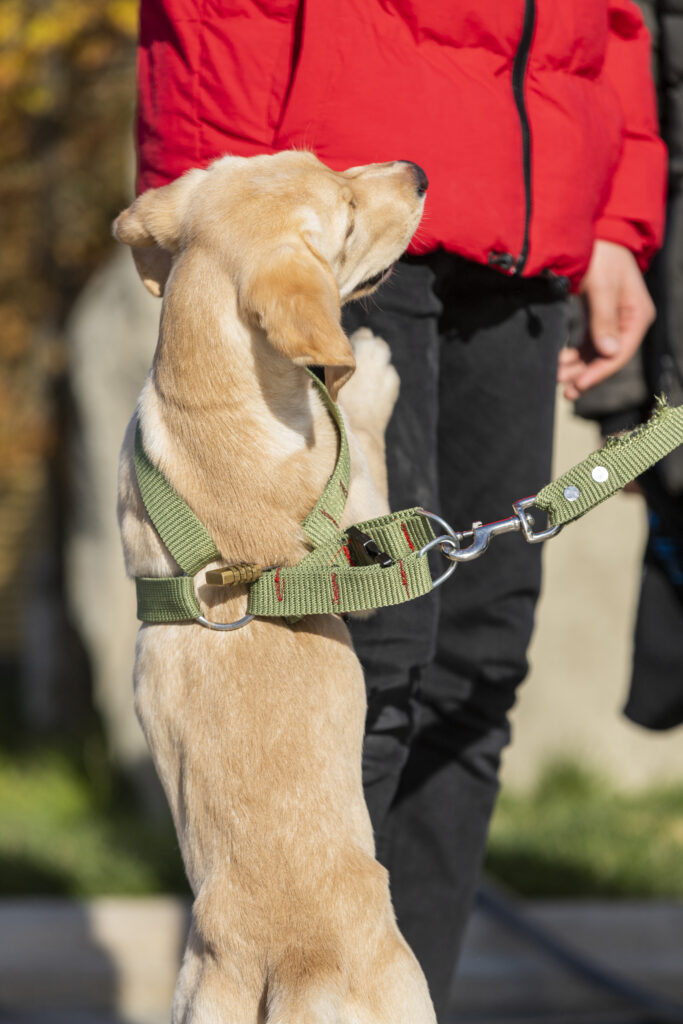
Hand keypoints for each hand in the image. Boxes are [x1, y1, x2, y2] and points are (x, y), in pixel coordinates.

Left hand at [558, 240, 654, 400]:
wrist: (592, 235)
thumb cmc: (600, 255)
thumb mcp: (601, 285)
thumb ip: (603, 318)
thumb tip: (609, 352)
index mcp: (637, 314)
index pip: (620, 352)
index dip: (600, 372)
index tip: (579, 385)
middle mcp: (629, 321)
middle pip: (608, 358)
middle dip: (586, 374)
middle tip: (565, 390)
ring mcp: (613, 321)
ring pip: (597, 354)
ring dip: (578, 367)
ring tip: (557, 377)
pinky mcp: (598, 319)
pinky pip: (589, 344)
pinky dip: (576, 355)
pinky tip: (561, 362)